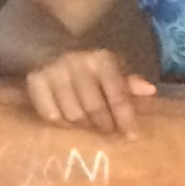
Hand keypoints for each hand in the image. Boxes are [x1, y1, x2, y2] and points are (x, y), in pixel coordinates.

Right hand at [25, 48, 154, 136]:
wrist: (49, 48)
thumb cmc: (90, 65)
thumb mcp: (113, 68)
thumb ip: (129, 82)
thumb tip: (150, 90)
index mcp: (101, 59)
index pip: (117, 94)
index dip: (125, 118)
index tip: (132, 137)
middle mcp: (77, 63)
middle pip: (94, 107)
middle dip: (105, 126)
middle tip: (110, 135)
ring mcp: (53, 72)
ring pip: (72, 114)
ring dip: (84, 127)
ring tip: (91, 128)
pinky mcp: (34, 81)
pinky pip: (50, 114)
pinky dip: (62, 124)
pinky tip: (70, 124)